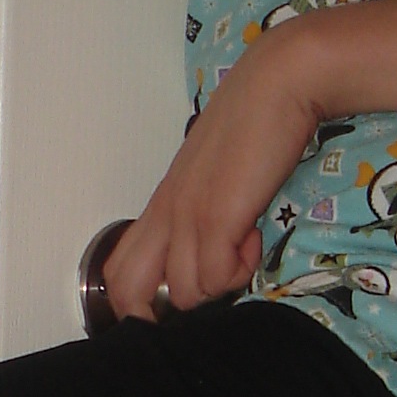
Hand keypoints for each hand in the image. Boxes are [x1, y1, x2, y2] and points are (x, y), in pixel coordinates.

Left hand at [104, 24, 323, 321]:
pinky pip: (218, 278)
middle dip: (161, 313)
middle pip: (127, 293)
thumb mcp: (214, 175)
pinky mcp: (215, 217)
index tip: (183, 295)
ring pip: (184, 295)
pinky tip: (254, 236)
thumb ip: (204, 213)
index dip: (140, 302)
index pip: (119, 272)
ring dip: (220, 284)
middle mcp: (164, 214)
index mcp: (160, 205)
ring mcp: (186, 217)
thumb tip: (214, 255)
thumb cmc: (253, 124)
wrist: (278, 84)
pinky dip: (241, 270)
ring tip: (243, 246)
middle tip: (210, 286)